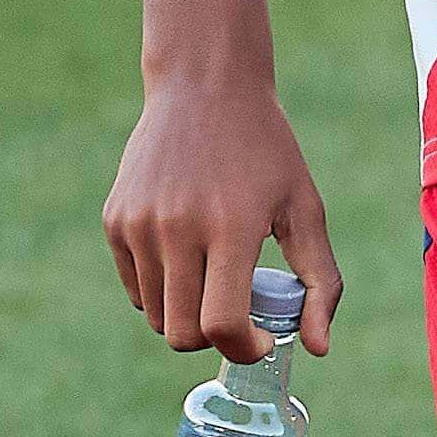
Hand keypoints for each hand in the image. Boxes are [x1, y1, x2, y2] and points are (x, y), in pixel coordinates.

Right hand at [102, 71, 343, 363]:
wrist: (204, 87)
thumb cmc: (265, 151)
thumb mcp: (304, 207)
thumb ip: (320, 281)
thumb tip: (317, 350)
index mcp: (229, 227)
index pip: (222, 325)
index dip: (244, 350)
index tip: (262, 341)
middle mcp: (177, 228)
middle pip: (183, 334)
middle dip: (215, 338)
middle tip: (239, 310)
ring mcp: (139, 224)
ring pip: (157, 316)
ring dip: (188, 313)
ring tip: (215, 274)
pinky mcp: (115, 220)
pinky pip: (136, 289)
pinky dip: (163, 289)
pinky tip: (188, 252)